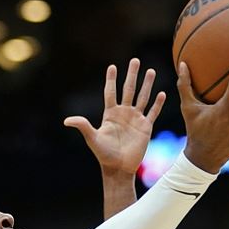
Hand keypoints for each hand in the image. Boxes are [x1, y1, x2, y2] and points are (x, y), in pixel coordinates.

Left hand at [64, 58, 165, 177]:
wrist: (119, 168)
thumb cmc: (104, 154)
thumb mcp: (93, 139)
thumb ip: (83, 126)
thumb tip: (67, 121)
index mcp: (110, 114)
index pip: (111, 92)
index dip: (111, 80)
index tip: (113, 66)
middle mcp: (123, 113)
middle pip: (129, 89)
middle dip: (132, 75)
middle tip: (136, 60)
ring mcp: (135, 119)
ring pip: (142, 97)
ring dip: (147, 85)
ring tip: (151, 71)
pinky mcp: (145, 128)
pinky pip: (152, 113)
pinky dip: (157, 104)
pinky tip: (162, 93)